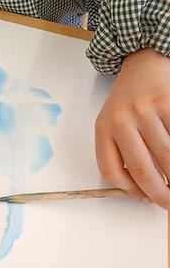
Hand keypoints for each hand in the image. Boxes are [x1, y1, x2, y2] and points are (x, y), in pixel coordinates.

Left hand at [95, 48, 169, 209]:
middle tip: (169, 203)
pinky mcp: (167, 102)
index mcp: (103, 126)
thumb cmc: (130, 101)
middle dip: (160, 193)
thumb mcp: (114, 121)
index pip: (110, 168)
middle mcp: (121, 117)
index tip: (145, 199)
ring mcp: (145, 110)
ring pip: (166, 157)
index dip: (129, 191)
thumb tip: (141, 191)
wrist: (144, 64)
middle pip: (141, 168)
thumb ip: (120, 152)